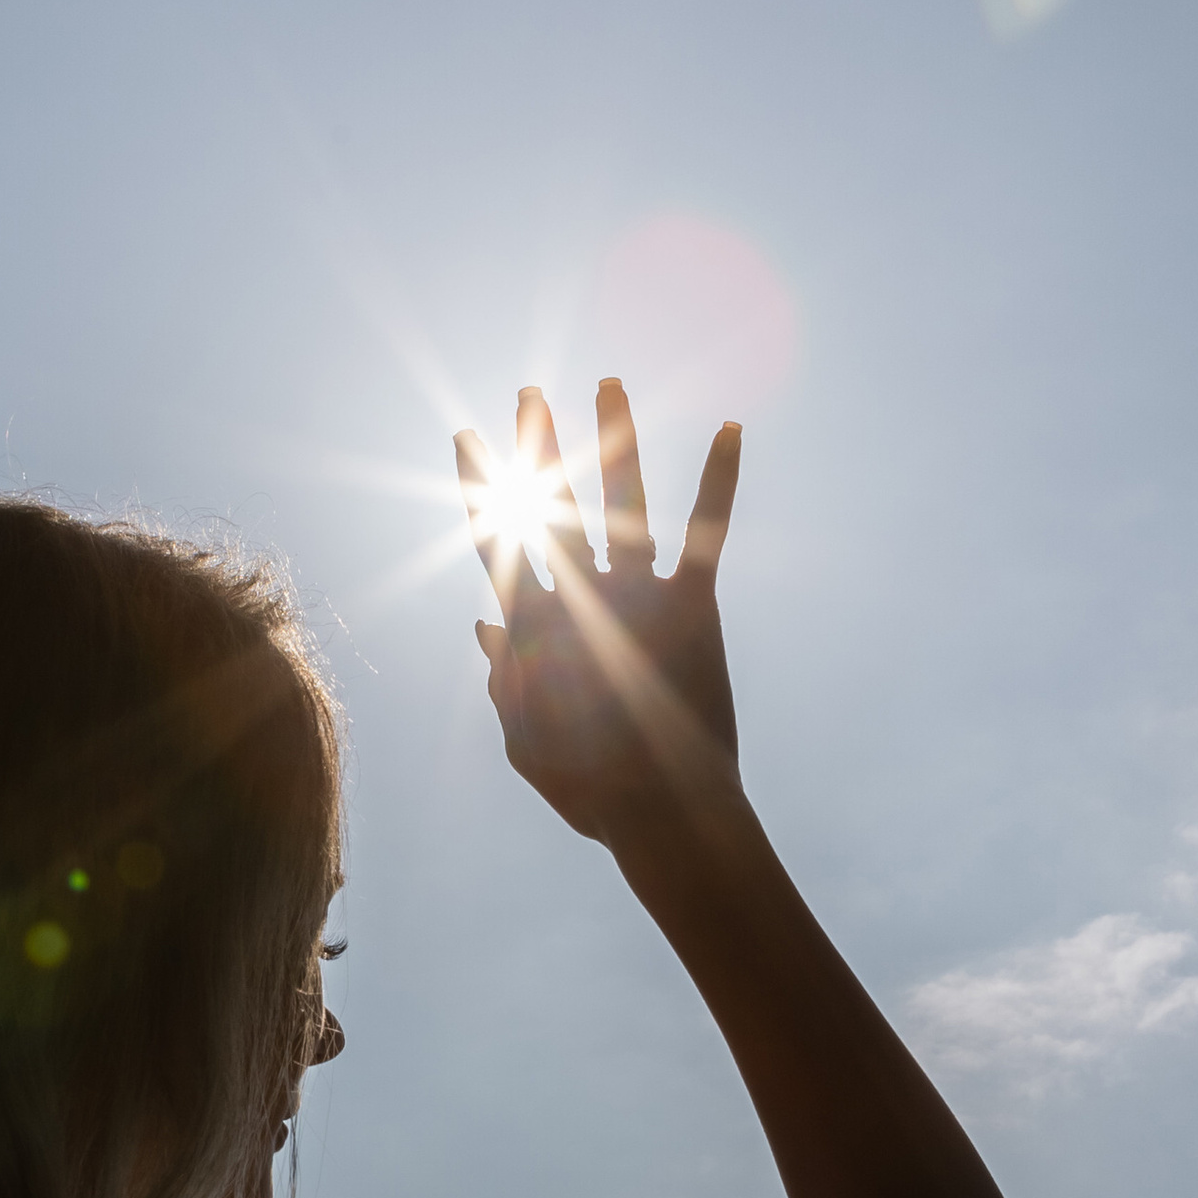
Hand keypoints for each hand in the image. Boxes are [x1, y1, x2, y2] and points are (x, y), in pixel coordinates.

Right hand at [455, 383, 743, 844]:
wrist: (662, 812)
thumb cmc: (589, 788)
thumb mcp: (525, 741)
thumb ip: (501, 680)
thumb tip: (483, 620)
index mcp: (533, 630)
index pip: (496, 542)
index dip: (479, 487)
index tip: (466, 440)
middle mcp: (581, 599)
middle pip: (552, 505)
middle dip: (537, 446)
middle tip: (527, 394)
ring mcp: (638, 597)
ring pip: (622, 500)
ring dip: (612, 439)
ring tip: (607, 385)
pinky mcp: (695, 607)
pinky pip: (707, 531)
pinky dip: (720, 479)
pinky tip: (731, 429)